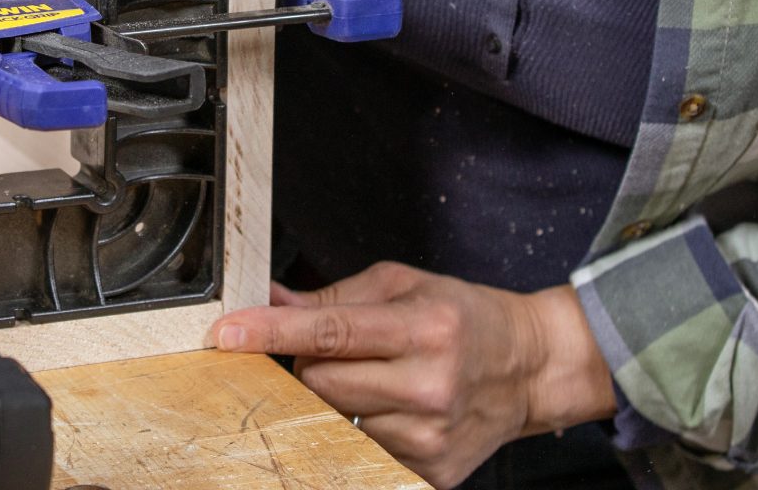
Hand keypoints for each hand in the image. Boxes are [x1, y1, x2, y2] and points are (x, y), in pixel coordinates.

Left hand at [209, 263, 617, 487]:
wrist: (531, 368)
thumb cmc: (465, 318)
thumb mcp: (404, 286)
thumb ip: (333, 297)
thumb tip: (269, 300)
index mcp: (423, 329)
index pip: (330, 333)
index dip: (271, 332)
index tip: (227, 333)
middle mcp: (429, 386)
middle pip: (319, 381)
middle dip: (312, 361)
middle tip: (345, 349)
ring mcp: (430, 436)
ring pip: (333, 417)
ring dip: (336, 396)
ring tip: (377, 377)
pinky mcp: (431, 471)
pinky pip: (359, 448)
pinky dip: (360, 425)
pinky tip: (392, 407)